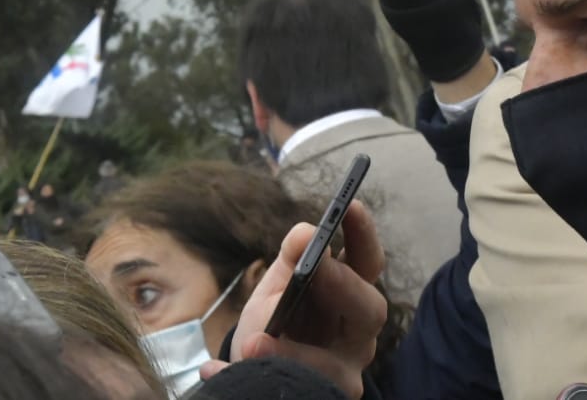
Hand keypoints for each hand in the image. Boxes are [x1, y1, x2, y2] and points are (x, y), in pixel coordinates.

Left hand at [202, 200, 387, 397]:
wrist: (258, 364)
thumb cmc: (279, 316)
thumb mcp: (280, 285)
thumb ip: (292, 257)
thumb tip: (305, 231)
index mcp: (352, 295)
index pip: (369, 262)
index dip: (364, 235)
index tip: (350, 206)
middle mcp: (358, 334)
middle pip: (370, 310)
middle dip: (343, 287)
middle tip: (315, 270)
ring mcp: (344, 372)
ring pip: (334, 365)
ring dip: (292, 353)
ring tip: (254, 343)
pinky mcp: (322, 397)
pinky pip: (295, 392)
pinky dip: (250, 379)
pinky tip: (217, 370)